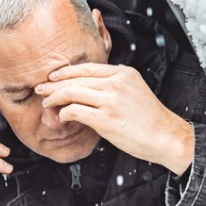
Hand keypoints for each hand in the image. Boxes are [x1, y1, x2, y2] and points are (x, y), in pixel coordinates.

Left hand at [36, 63, 192, 174]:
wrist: (165, 137)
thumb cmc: (149, 119)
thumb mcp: (133, 91)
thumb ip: (112, 86)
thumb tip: (86, 89)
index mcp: (123, 73)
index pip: (87, 68)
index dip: (66, 71)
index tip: (52, 77)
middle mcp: (117, 83)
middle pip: (76, 78)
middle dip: (54, 84)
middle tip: (40, 88)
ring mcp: (111, 100)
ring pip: (72, 92)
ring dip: (55, 97)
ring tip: (46, 103)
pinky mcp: (106, 119)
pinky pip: (75, 110)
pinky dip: (64, 113)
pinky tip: (61, 117)